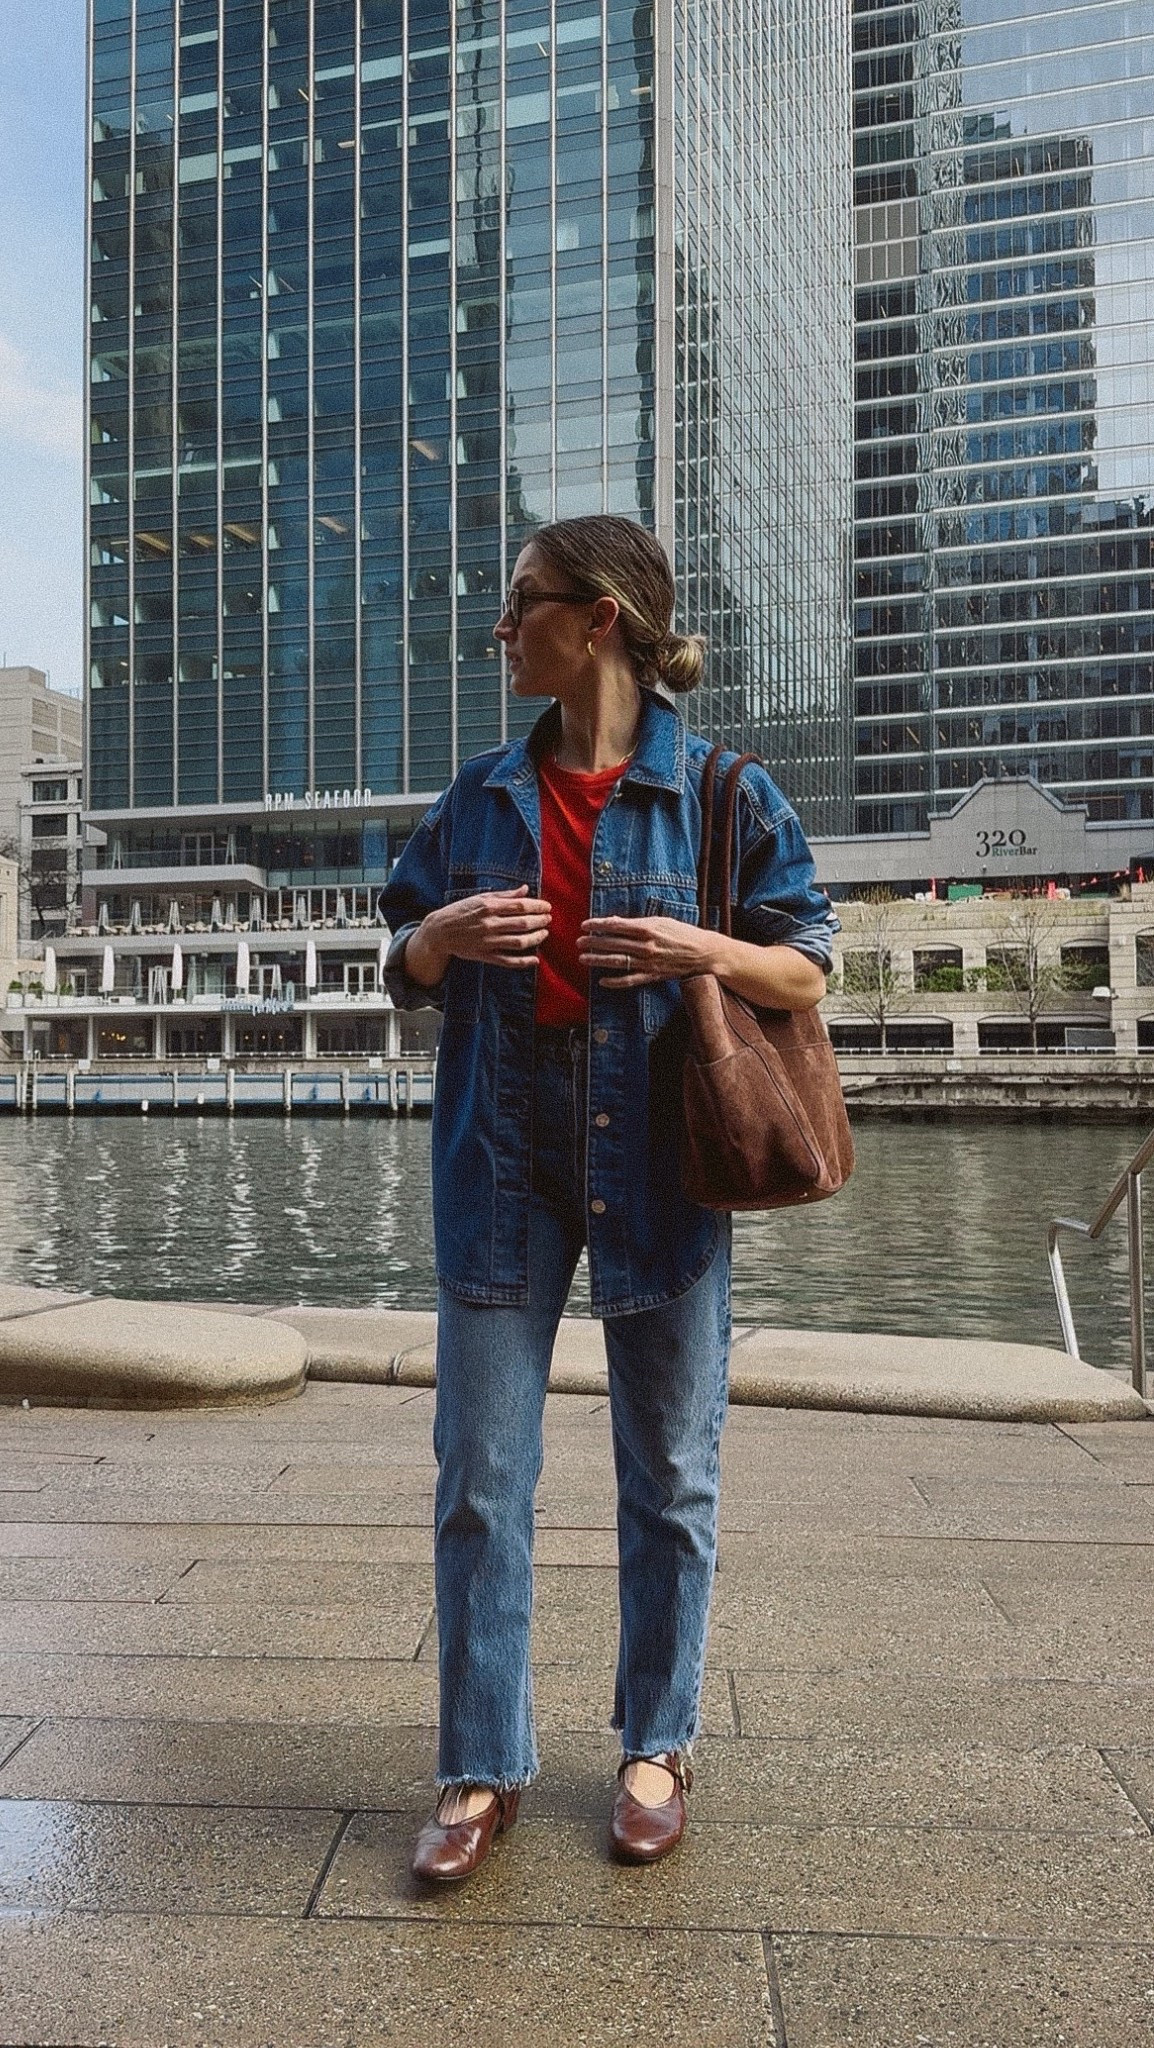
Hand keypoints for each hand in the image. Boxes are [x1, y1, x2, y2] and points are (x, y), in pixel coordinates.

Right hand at [407, 886, 551, 983]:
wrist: (439, 931)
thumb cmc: (460, 911)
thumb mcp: (480, 898)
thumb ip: (504, 895)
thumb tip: (525, 889)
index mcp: (489, 907)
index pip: (520, 906)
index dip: (537, 906)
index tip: (547, 907)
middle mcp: (490, 924)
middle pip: (522, 924)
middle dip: (540, 921)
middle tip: (548, 919)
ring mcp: (488, 942)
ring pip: (519, 942)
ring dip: (536, 938)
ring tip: (544, 933)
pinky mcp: (485, 955)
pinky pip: (508, 961)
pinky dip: (523, 962)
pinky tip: (535, 960)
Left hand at [577, 915, 715, 987]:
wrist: (702, 952)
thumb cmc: (681, 933)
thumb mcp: (660, 921)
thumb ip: (637, 922)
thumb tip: (614, 921)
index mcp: (648, 928)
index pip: (616, 926)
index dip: (598, 925)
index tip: (584, 925)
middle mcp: (646, 946)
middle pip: (613, 944)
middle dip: (593, 942)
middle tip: (578, 942)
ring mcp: (648, 963)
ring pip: (617, 962)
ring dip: (598, 960)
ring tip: (583, 959)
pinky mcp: (652, 976)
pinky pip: (630, 980)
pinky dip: (615, 982)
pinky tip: (602, 981)